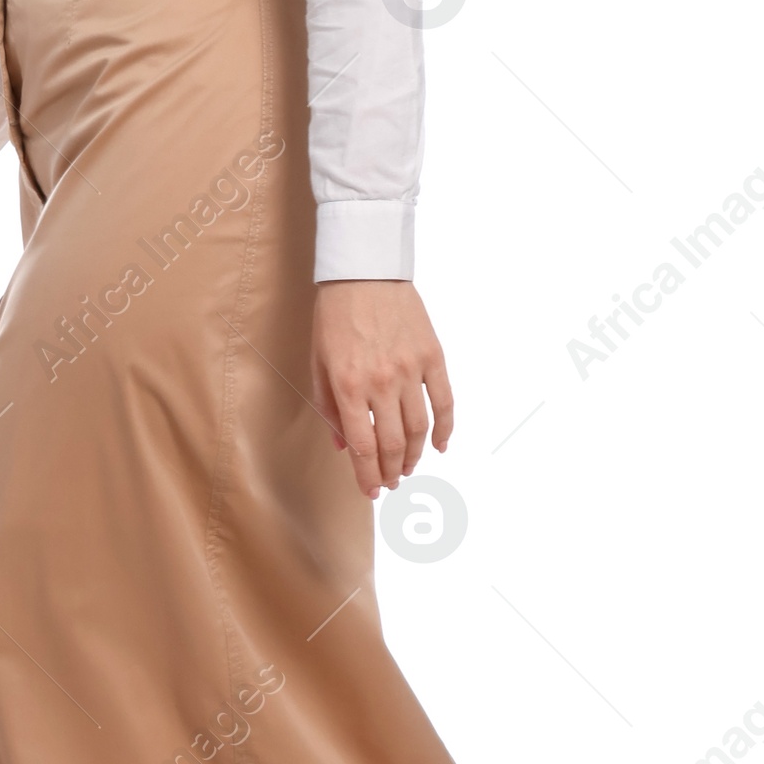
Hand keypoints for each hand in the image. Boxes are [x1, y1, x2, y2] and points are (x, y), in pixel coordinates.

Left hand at [310, 279, 452, 500]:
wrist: (364, 272)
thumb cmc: (334, 316)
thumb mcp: (318, 362)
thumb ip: (328, 407)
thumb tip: (341, 446)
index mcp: (349, 386)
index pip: (363, 446)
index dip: (367, 475)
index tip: (370, 491)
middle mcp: (382, 382)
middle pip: (394, 443)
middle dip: (391, 471)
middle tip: (390, 483)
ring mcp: (411, 369)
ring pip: (420, 428)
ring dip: (415, 456)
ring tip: (408, 468)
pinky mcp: (433, 356)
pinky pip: (445, 401)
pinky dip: (445, 428)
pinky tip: (440, 445)